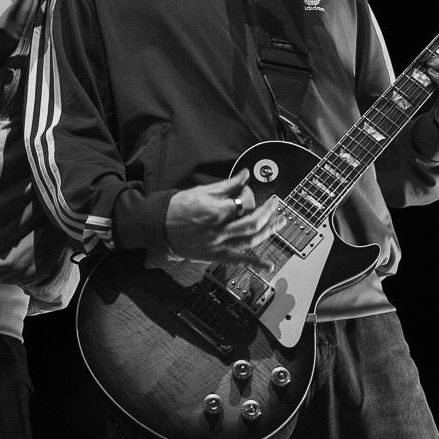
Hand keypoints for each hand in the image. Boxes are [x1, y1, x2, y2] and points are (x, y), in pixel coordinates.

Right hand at [165, 169, 285, 267]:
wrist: (158, 227)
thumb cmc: (177, 207)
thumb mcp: (201, 191)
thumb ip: (226, 185)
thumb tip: (245, 174)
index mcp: (214, 211)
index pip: (244, 203)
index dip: (250, 195)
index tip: (248, 191)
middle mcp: (218, 229)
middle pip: (252, 222)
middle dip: (268, 212)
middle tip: (276, 203)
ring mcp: (218, 244)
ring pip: (250, 240)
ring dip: (269, 231)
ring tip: (281, 222)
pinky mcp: (215, 255)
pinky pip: (238, 260)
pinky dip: (255, 263)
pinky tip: (269, 264)